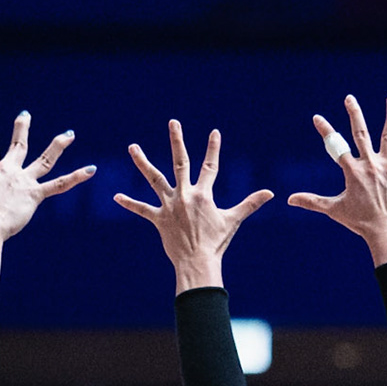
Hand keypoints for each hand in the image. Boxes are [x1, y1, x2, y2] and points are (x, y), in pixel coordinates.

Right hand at [0, 111, 93, 241]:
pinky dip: (76, 178)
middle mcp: (6, 170)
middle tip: (25, 115)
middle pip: (17, 145)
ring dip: (58, 145)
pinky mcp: (35, 194)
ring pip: (45, 159)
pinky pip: (60, 185)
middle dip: (21, 128)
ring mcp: (22, 180)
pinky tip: (91, 170)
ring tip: (69, 134)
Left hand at [113, 121, 272, 293]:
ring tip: (132, 147)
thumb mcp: (234, 220)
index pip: (210, 166)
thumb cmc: (216, 243)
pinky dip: (129, 203)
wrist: (198, 262)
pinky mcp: (158, 219)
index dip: (213, 149)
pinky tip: (115, 196)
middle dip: (177, 141)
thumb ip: (250, 204)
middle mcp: (184, 195)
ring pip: (154, 179)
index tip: (214, 132)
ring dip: (142, 162)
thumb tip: (271, 193)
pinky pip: (142, 210)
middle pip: (180, 163)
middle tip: (173, 123)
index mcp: (203, 194)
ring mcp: (169, 206)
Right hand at [287, 94, 386, 265]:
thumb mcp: (333, 210)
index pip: (336, 147)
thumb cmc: (359, 222)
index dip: (325, 131)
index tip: (317, 117)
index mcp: (353, 171)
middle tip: (349, 98)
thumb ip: (311, 201)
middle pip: (361, 133)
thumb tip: (289, 200)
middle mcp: (371, 164)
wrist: (385, 232)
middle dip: (354, 113)